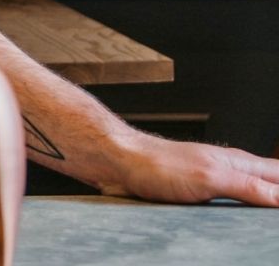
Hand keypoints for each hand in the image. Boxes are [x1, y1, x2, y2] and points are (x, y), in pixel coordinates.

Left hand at [103, 134, 278, 207]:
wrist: (120, 162)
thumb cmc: (156, 164)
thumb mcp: (210, 177)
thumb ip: (248, 186)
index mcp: (239, 163)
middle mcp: (230, 169)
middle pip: (270, 183)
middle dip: (276, 196)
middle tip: (272, 221)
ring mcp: (214, 179)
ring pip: (251, 192)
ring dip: (263, 201)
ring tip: (265, 215)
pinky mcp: (199, 192)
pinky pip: (230, 202)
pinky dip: (241, 211)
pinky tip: (240, 221)